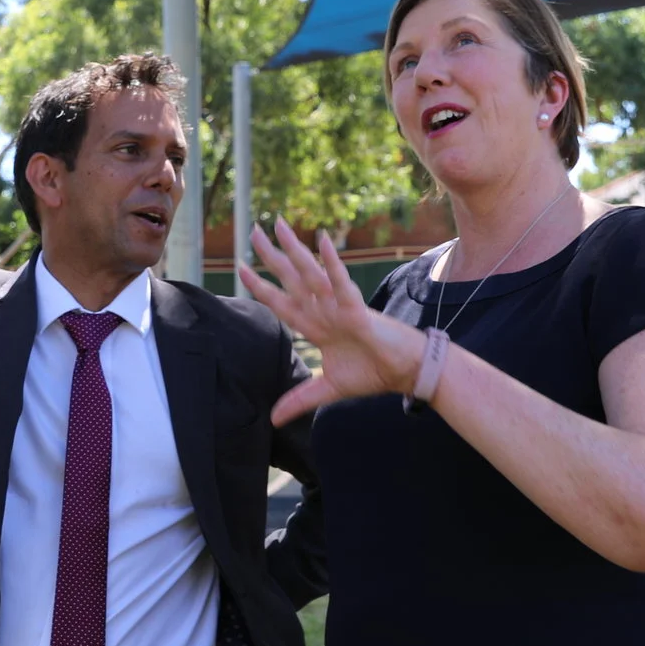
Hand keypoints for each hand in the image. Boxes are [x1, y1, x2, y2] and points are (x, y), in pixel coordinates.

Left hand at [237, 218, 428, 422]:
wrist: (405, 373)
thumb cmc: (372, 373)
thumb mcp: (328, 389)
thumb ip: (300, 399)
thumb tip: (273, 420)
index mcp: (316, 325)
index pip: (281, 302)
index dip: (260, 288)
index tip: (239, 269)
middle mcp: (324, 310)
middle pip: (291, 279)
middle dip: (271, 257)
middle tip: (253, 230)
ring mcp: (339, 306)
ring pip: (311, 273)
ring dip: (294, 250)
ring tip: (279, 225)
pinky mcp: (357, 309)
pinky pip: (341, 282)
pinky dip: (331, 263)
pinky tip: (321, 241)